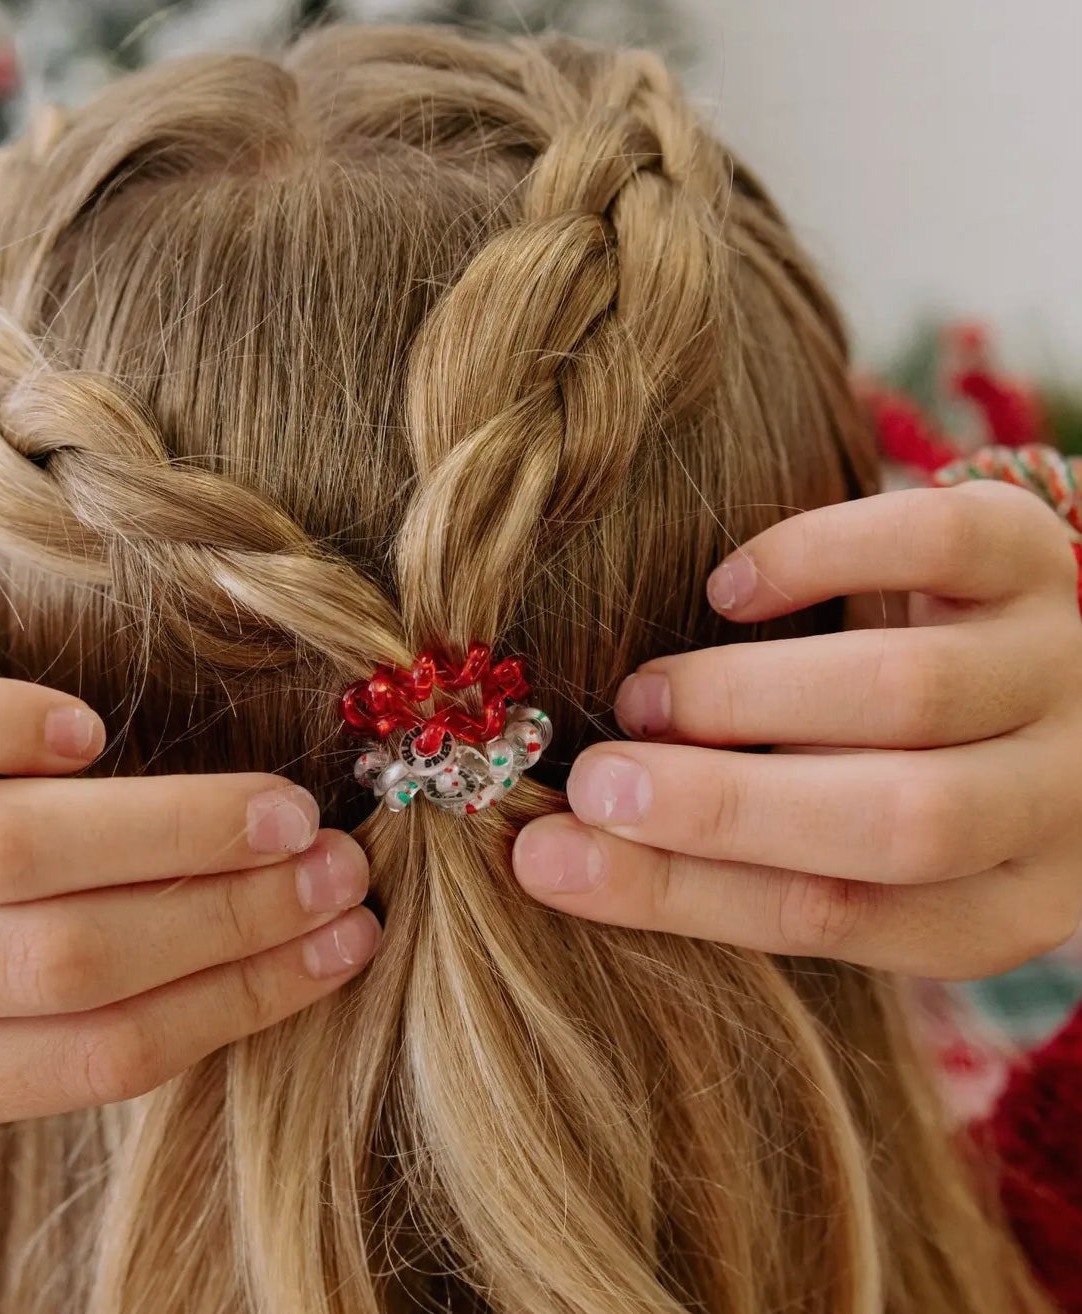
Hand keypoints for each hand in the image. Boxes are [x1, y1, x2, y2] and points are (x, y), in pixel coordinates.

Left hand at [0, 614, 376, 1126]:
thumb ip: (74, 977)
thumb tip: (274, 948)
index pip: (95, 1051)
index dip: (240, 998)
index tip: (344, 944)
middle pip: (66, 957)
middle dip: (229, 916)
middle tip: (338, 869)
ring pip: (3, 852)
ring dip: (165, 829)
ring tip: (277, 806)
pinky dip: (3, 729)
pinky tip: (88, 731)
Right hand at [513, 482, 1081, 979]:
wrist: (1045, 670)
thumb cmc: (909, 772)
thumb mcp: (856, 848)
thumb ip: (751, 852)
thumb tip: (558, 849)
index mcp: (994, 905)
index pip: (838, 916)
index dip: (680, 893)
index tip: (547, 862)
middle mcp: (1055, 799)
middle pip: (897, 823)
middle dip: (722, 806)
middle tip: (596, 781)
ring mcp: (1057, 668)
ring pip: (909, 692)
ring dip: (748, 694)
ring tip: (647, 697)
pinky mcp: (1035, 556)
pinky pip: (939, 543)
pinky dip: (817, 557)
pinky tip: (735, 588)